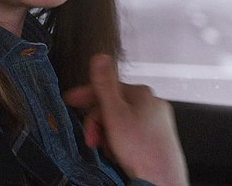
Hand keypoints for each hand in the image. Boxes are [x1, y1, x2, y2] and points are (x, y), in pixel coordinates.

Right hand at [63, 54, 187, 185]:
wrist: (161, 179)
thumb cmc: (142, 150)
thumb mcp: (115, 114)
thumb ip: (105, 85)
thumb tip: (100, 58)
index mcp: (141, 93)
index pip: (106, 88)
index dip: (85, 96)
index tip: (70, 101)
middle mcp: (150, 104)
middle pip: (112, 106)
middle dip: (98, 123)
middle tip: (92, 139)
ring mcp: (154, 121)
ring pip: (119, 121)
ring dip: (107, 134)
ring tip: (107, 150)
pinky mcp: (155, 138)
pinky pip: (129, 134)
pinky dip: (119, 142)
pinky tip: (118, 153)